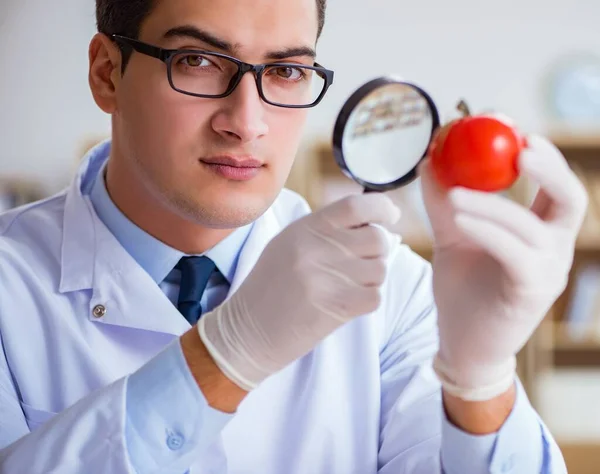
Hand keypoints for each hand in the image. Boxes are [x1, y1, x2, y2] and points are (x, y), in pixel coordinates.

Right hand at [198, 194, 400, 390]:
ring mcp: (326, 277)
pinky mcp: (335, 306)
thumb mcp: (289, 244)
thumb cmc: (270, 287)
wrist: (246, 331)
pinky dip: (367, 301)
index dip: (381, 208)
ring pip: (380, 269)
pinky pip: (375, 297)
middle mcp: (316, 247)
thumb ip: (327, 231)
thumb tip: (377, 225)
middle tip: (360, 264)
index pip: (356, 205)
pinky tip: (345, 303)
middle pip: (377, 238)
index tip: (390, 216)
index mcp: (305, 228)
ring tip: (345, 286)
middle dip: (377, 252)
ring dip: (371, 279)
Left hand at [420, 134, 587, 400]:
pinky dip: (487, 230)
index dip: (540, 153)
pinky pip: (514, 252)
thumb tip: (429, 159)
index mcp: (540, 232)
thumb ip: (444, 203)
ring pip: (532, 225)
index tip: (509, 126)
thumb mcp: (452, 238)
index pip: (555, 185)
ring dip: (493, 203)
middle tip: (516, 145)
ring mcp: (548, 271)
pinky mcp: (532, 291)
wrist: (461, 343)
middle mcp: (553, 249)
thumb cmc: (463, 290)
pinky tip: (460, 219)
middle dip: (548, 167)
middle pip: (570, 198)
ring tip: (455, 193)